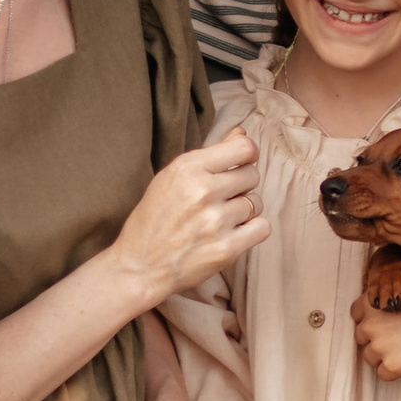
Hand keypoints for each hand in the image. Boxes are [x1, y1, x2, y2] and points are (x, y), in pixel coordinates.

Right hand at [112, 129, 269, 308]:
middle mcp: (203, 191)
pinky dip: (251, 231)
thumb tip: (242, 134)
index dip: (248, 155)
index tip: (241, 164)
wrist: (138, 267)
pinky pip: (262, 228)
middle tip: (221, 199)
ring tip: (219, 220)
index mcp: (187, 168)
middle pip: (252, 175)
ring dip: (244, 210)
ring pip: (256, 203)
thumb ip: (211, 154)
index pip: (244, 148)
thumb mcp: (172, 178)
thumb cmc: (154, 220)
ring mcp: (215, 221)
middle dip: (241, 185)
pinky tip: (232, 233)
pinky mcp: (226, 249)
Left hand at [351, 292, 400, 384]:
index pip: (356, 313)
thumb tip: (377, 316)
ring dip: (384, 356)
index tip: (382, 323)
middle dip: (376, 339)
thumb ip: (388, 303)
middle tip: (399, 338)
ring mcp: (379, 347)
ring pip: (370, 357)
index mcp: (372, 303)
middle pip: (361, 337)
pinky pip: (383, 374)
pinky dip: (394, 371)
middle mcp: (370, 325)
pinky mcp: (390, 366)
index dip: (369, 319)